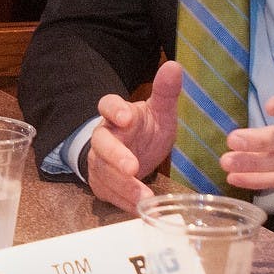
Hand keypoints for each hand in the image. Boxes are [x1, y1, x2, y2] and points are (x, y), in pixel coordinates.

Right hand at [87, 59, 181, 211]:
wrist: (135, 153)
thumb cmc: (147, 128)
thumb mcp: (160, 111)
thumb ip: (166, 92)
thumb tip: (174, 66)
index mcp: (117, 114)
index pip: (107, 105)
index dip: (115, 110)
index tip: (127, 117)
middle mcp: (104, 138)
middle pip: (101, 145)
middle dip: (115, 157)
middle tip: (132, 167)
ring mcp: (100, 163)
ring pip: (105, 174)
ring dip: (123, 186)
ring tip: (144, 197)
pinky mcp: (103, 185)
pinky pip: (110, 195)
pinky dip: (124, 202)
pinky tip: (140, 208)